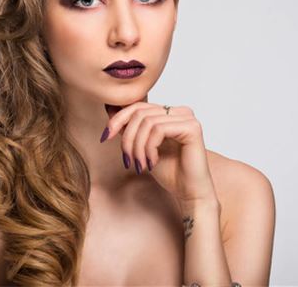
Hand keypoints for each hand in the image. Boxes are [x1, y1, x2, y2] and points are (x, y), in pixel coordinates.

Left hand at [101, 101, 217, 202]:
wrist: (188, 191)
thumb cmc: (169, 171)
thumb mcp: (141, 146)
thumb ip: (130, 127)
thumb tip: (109, 107)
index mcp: (170, 112)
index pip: (138, 106)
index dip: (118, 119)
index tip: (105, 137)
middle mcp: (180, 111)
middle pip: (140, 112)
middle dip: (127, 137)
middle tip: (127, 159)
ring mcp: (187, 117)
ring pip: (147, 122)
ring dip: (137, 146)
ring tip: (139, 164)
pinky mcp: (192, 128)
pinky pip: (159, 129)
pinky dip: (149, 148)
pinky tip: (152, 162)